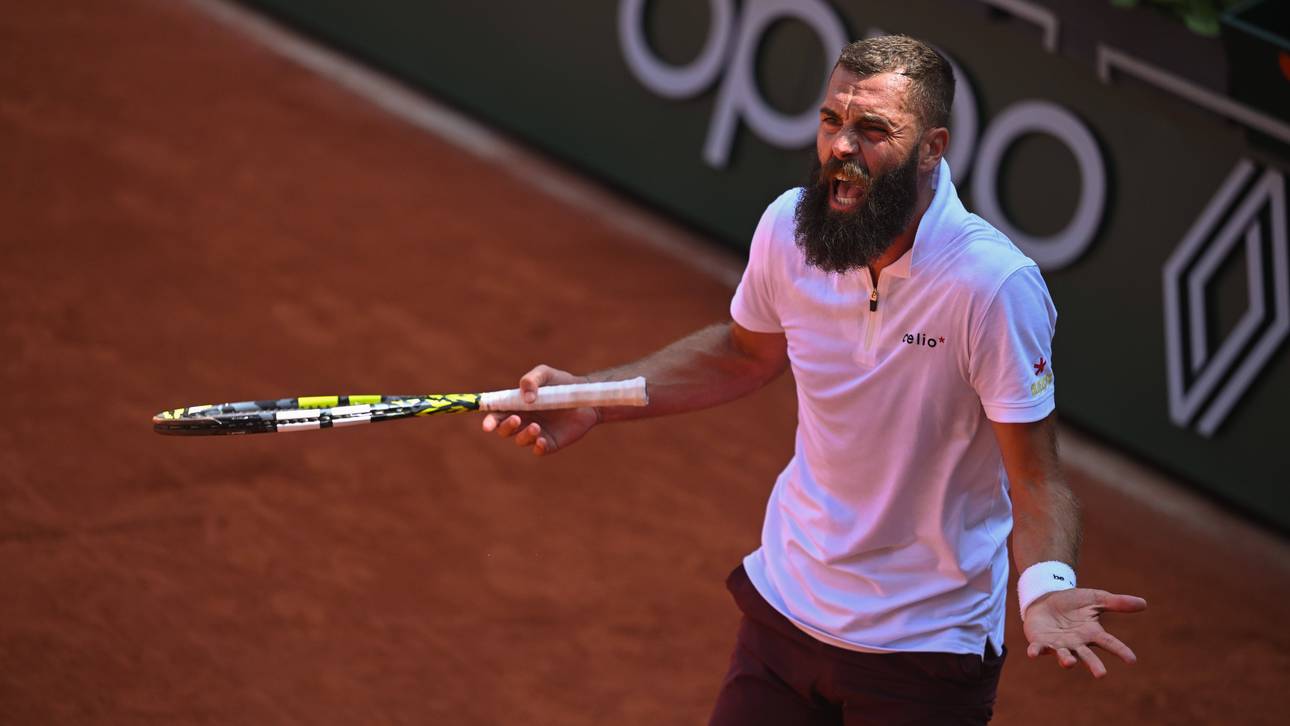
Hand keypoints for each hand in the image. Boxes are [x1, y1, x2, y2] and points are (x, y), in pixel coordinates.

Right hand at [480, 365, 599, 455]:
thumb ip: (531, 380)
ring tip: (536, 426)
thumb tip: (526, 398)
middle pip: (504, 430)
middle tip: (516, 419)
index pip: (497, 414)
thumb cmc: (562, 383)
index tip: (488, 425)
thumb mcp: (545, 374)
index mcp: (516, 405)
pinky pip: (539, 450)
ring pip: (520, 440)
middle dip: (505, 427)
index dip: (490, 420)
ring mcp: (536, 432)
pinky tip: (541, 440)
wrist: (586, 397)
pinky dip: (537, 447)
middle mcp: (523, 420)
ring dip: (524, 435)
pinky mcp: (550, 442)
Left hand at [1023, 587, 1146, 677]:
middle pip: (1087, 656)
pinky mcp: (1041, 642)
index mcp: (1092, 633)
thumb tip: (1144, 603)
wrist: (1046, 598)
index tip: (1132, 660)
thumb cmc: (1073, 602)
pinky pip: (1038, 649)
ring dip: (1066, 659)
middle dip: (1093, 665)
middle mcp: (1077, 643)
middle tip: (1101, 674)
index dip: (1120, 651)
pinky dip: (1036, 651)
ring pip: (1064, 655)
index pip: (1110, 643)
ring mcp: (1059, 644)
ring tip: (1069, 663)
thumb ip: (1117, 603)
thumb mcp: (1096, 598)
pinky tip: (1032, 654)